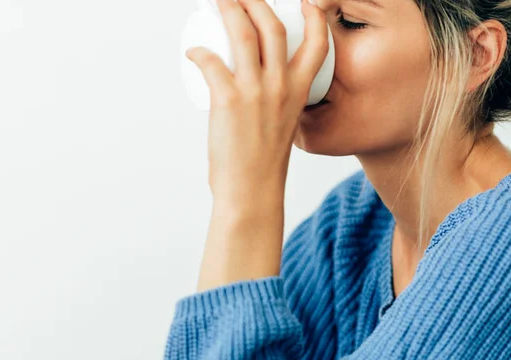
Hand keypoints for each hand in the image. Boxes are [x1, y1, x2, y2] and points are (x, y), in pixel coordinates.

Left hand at [186, 0, 329, 213]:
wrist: (252, 191)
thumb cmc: (263, 164)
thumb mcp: (282, 125)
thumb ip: (274, 103)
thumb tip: (250, 89)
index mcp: (299, 92)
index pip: (317, 44)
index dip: (314, 17)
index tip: (305, 3)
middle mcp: (280, 86)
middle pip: (271, 26)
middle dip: (255, 1)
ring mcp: (255, 91)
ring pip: (243, 33)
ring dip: (228, 9)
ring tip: (218, 1)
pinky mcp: (228, 100)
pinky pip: (211, 61)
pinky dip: (199, 52)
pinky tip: (193, 51)